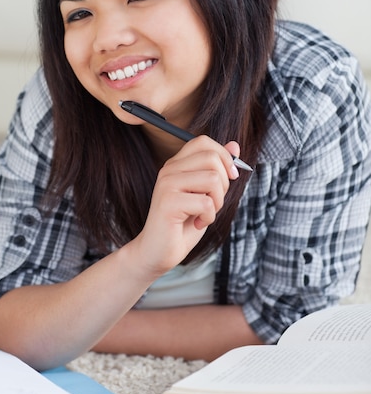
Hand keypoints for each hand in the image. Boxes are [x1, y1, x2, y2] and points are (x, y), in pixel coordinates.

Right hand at [131, 136, 239, 278]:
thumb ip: (217, 170)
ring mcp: (167, 184)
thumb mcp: (205, 193)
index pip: (204, 141)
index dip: (224, 157)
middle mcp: (169, 169)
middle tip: (213, 201)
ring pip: (213, 179)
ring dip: (217, 202)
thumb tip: (235, 146)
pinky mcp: (168, 202)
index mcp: (176, 164)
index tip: (229, 177)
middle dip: (224, 183)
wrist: (157, 252)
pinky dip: (208, 217)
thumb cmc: (182, 224)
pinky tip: (197, 223)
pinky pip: (206, 202)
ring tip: (204, 213)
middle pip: (212, 157)